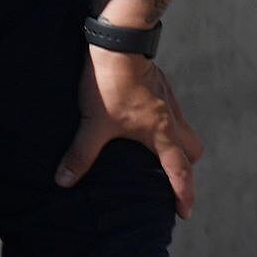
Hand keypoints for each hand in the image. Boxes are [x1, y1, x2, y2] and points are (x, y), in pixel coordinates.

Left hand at [58, 46, 203, 215]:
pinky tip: (142, 116)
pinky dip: (163, 120)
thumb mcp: (93, 124)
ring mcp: (168, 100)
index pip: (179, 171)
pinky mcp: (161, 85)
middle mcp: (171, 119)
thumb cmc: (110, 86)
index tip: (184, 211)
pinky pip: (170, 109)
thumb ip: (80, 155)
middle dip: (187, 164)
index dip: (182, 193)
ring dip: (176, 141)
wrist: (119, 44)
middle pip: (193, 149)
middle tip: (173, 174)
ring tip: (155, 147)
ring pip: (184, 128)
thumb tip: (63, 181)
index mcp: (161, 133)